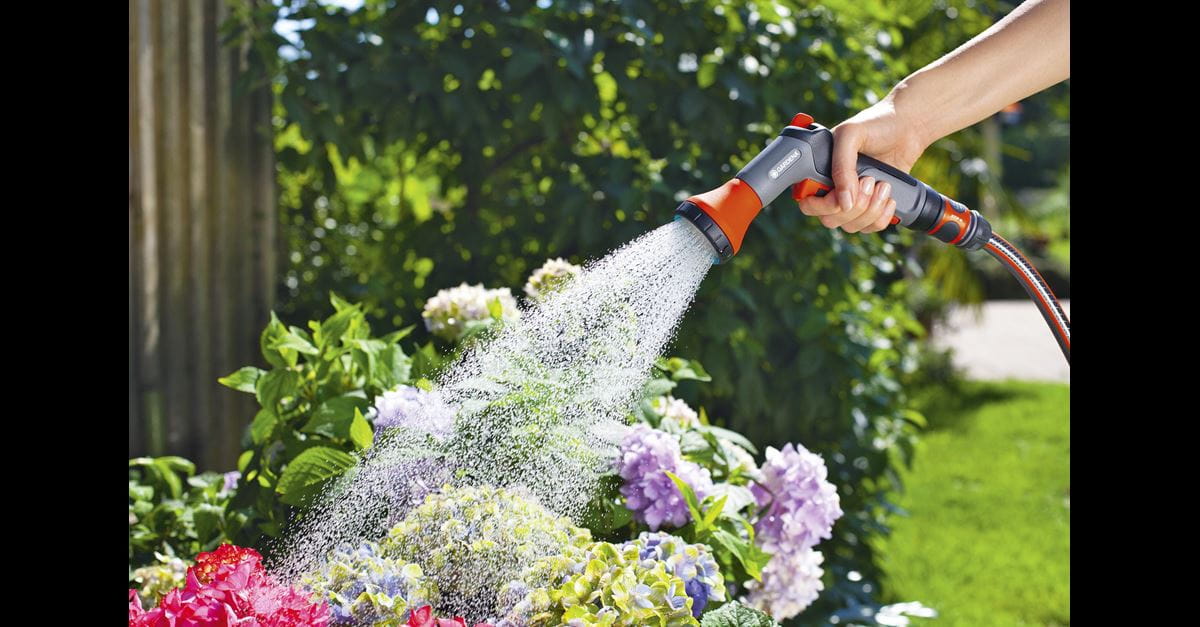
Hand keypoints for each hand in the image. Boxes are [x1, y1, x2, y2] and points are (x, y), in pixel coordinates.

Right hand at [797, 100, 928, 232]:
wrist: (909, 127)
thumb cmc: (877, 124)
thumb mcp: (851, 136)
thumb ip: (842, 167)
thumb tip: (844, 203)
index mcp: (819, 171)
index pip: (807, 203)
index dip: (823, 205)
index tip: (841, 195)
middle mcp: (832, 189)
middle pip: (830, 220)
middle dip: (854, 206)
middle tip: (870, 180)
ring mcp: (853, 200)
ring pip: (851, 226)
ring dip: (871, 210)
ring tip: (883, 185)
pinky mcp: (872, 206)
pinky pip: (869, 227)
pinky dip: (881, 217)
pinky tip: (889, 198)